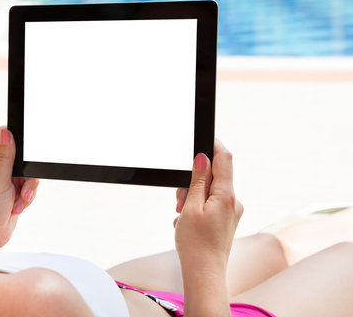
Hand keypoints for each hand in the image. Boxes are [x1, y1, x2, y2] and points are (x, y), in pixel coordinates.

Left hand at [0, 127, 38, 249]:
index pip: (2, 139)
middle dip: (27, 172)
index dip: (14, 138)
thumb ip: (5, 156)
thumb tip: (6, 132)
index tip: (24, 149)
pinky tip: (18, 207)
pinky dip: (27, 198)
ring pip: (29, 175)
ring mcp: (8, 181)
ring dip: (28, 189)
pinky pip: (30, 188)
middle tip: (22, 183)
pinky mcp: (16, 193)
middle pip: (22, 158)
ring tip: (19, 200)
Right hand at [174, 140, 242, 315]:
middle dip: (194, 181)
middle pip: (213, 177)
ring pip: (209, 192)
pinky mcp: (226, 222)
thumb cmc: (196, 244)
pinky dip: (196, 208)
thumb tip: (203, 158)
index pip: (224, 159)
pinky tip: (187, 223)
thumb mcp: (191, 207)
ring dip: (193, 197)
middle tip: (180, 199)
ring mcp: (231, 213)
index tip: (202, 139)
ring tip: (182, 216)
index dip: (213, 145)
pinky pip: (210, 205)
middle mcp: (233, 202)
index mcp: (226, 195)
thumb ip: (198, 180)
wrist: (204, 273)